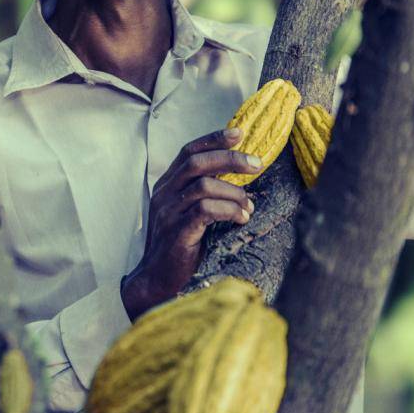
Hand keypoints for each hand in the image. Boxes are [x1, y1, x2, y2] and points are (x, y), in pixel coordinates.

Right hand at [120, 128, 261, 320]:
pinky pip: (205, 211)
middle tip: (256, 164)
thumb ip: (202, 193)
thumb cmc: (179, 245)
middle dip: (230, 159)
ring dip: (234, 193)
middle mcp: (164, 194)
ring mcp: (168, 213)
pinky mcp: (177, 232)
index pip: (188, 151)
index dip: (213, 139)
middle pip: (196, 162)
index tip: (239, 132)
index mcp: (167, 185)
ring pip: (203, 186)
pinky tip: (241, 218)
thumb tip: (236, 175)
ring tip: (250, 206)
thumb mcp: (187, 212)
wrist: (157, 280)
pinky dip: (228, 211)